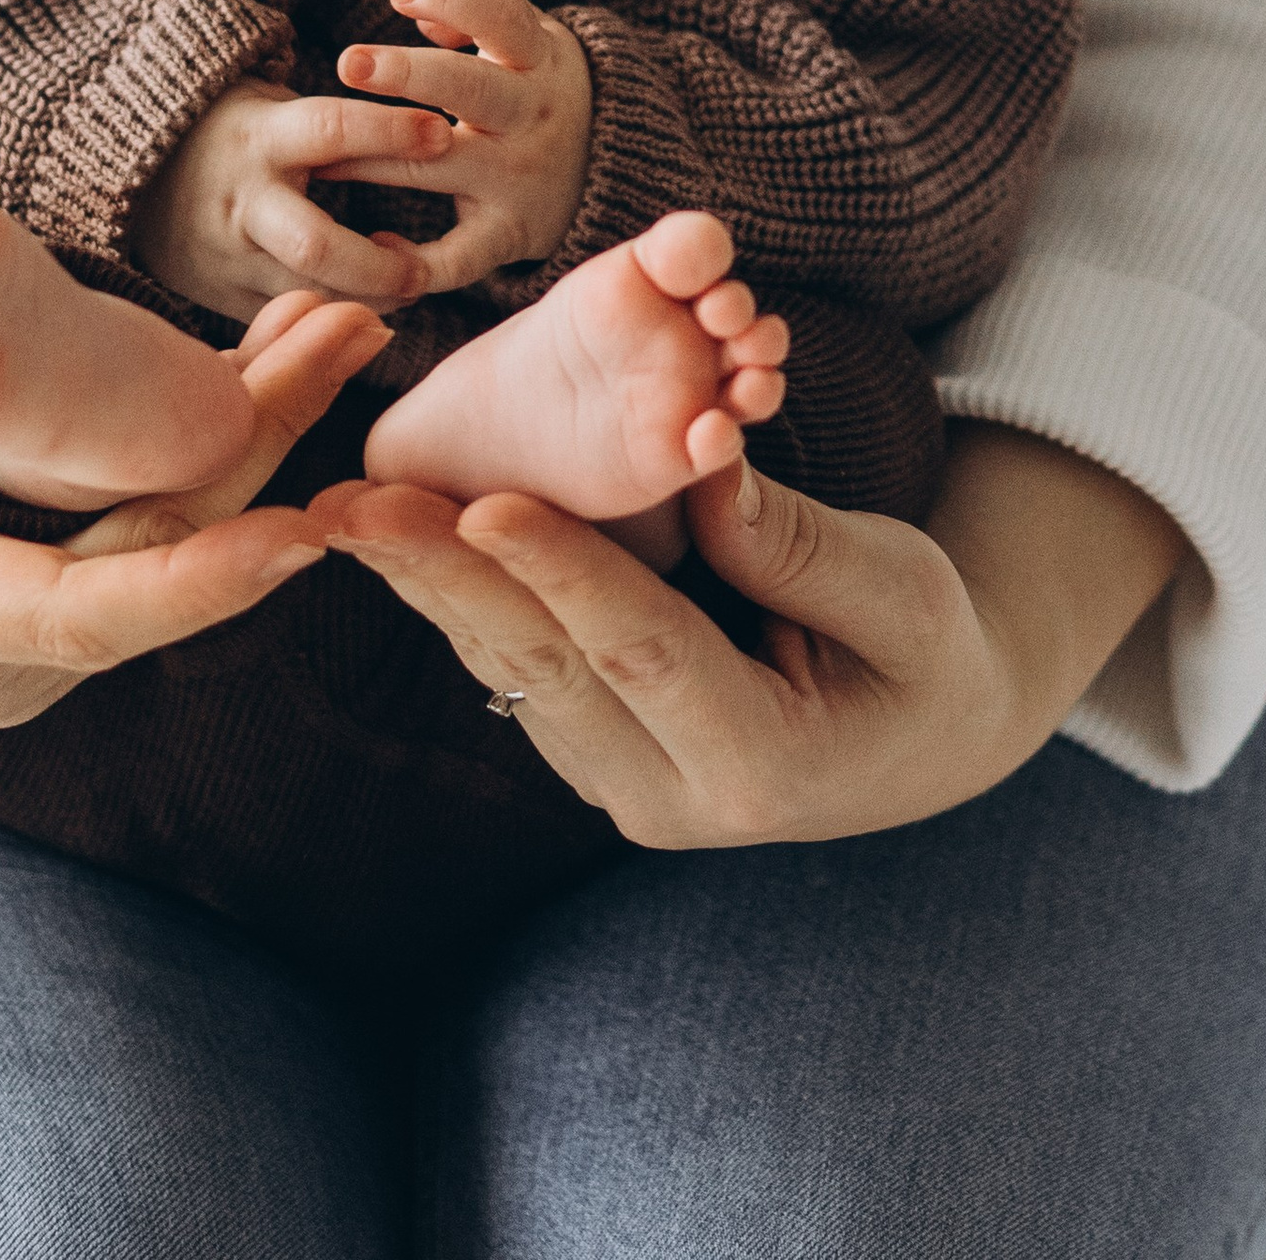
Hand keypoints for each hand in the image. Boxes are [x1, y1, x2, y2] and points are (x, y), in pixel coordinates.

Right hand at [0, 272, 383, 739]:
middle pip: (160, 572)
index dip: (201, 575)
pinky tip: (263, 388)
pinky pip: (124, 562)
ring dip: (252, 452)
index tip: (305, 527)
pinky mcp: (5, 635)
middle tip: (366, 321)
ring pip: (156, 565)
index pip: (82, 611)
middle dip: (272, 449)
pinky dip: (197, 476)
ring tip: (343, 326)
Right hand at [128, 75, 479, 319]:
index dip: (388, 132)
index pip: (330, 130)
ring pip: (305, 297)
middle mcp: (243, 201)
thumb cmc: (229, 128)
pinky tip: (365, 317)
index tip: (442, 134)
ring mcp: (228, 256)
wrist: (129, 169)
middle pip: (317, 245)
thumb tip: (427, 131)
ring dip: (365, 305)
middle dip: (379, 267)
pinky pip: (283, 324)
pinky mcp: (219, 296)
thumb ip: (333, 129)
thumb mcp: (269, 106)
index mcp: (259, 138)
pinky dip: (328, 325)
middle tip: (427, 272)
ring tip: (408, 293)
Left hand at [320, 420, 1187, 845]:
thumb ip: (805, 544)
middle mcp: (673, 796)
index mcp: (763, 764)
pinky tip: (390, 533)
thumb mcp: (906, 592)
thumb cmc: (927, 650)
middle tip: (347, 504)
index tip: (482, 501)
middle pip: (542, 667)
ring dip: (423, 582)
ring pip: (509, 668)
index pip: (644, 651)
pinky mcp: (594, 747)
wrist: (923, 735)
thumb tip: (703, 468)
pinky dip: (455, 594)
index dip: (565, 571)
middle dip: (439, 575)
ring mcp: (623, 783)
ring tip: (338, 506)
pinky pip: (516, 664)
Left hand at [329, 0, 592, 272]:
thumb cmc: (538, 90)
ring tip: (324, 156)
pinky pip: (462, 257)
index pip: (502, 17)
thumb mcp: (529, 42)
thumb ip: (476, 20)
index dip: (454, 0)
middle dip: (408, 74)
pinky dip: (418, 260)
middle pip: (470, 89)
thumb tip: (417, 11)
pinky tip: (375, 241)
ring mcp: (522, 178)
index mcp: (539, 58)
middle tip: (349, 62)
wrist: (612, 169)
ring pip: (444, 165)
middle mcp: (534, 114)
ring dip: (380, 159)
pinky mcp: (511, 235)